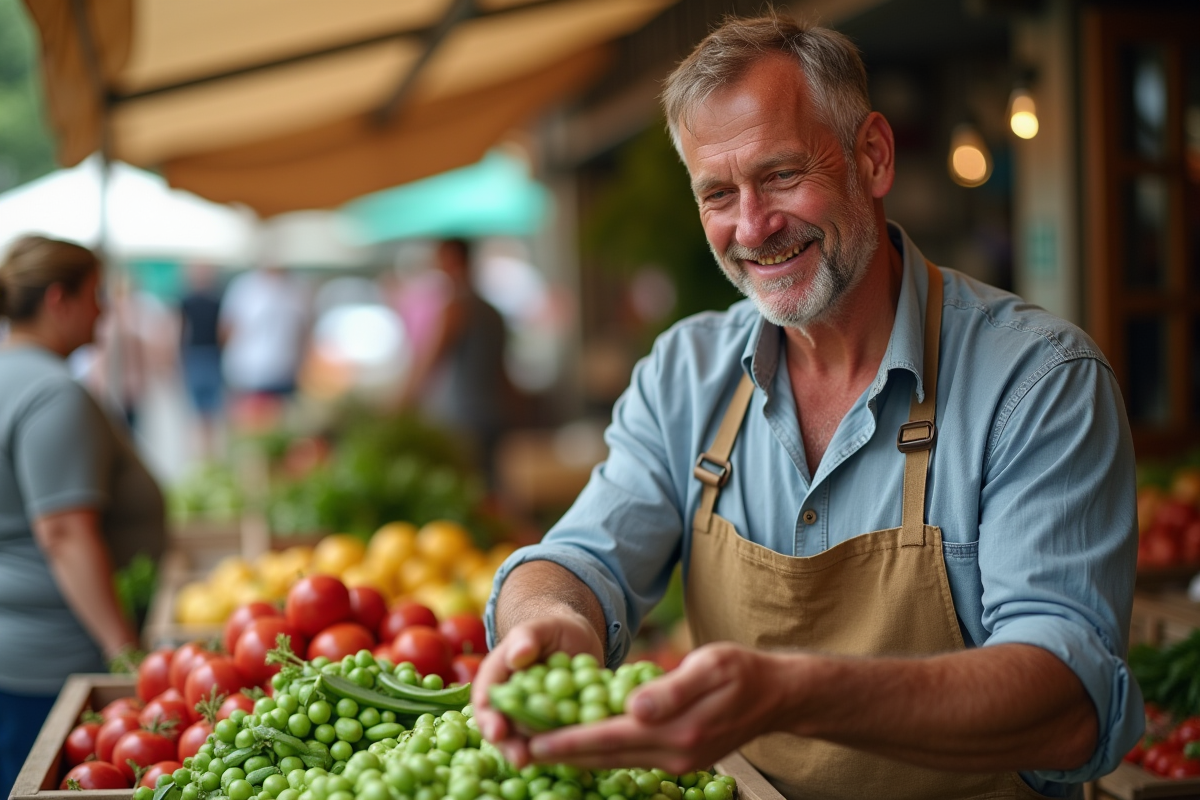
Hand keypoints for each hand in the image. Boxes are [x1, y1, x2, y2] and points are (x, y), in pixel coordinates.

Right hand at [472, 614, 603, 766]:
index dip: (489, 718)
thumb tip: (517, 656)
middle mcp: (509, 702)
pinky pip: (554, 740)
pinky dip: (559, 749)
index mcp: (496, 677)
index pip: (485, 701)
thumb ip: (527, 637)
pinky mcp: (554, 726)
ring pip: (526, 740)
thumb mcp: (541, 627)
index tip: (497, 731)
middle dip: (509, 746)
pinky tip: (572, 756)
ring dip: (533, 753)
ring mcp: (531, 717)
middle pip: (503, 728)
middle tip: (521, 759)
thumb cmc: (551, 630)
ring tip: (543, 763)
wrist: (576, 638)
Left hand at [523, 642, 793, 773]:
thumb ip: (671, 690)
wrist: (779, 696)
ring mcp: (677, 760)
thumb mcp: (711, 667)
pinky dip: (601, 753)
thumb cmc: (743, 671)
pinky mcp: (680, 758)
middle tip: (518, 749)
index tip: (532, 741)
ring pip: (614, 760)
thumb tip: (634, 708)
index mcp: (677, 730)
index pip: (608, 738)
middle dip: (560, 753)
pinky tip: (580, 745)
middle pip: (604, 756)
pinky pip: (630, 757)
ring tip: (538, 748)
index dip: (567, 740)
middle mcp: (674, 753)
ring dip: (576, 756)